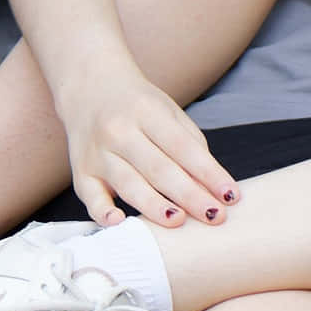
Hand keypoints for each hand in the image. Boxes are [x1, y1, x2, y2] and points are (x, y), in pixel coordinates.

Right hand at [52, 61, 237, 229]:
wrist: (89, 86)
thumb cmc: (138, 104)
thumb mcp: (167, 110)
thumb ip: (190, 143)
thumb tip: (210, 185)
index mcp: (147, 111)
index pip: (183, 146)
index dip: (209, 173)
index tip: (231, 195)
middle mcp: (119, 130)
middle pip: (159, 168)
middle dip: (190, 195)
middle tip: (214, 216)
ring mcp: (97, 153)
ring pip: (128, 183)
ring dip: (154, 205)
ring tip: (179, 221)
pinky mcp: (80, 172)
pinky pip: (89, 196)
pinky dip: (102, 212)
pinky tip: (119, 223)